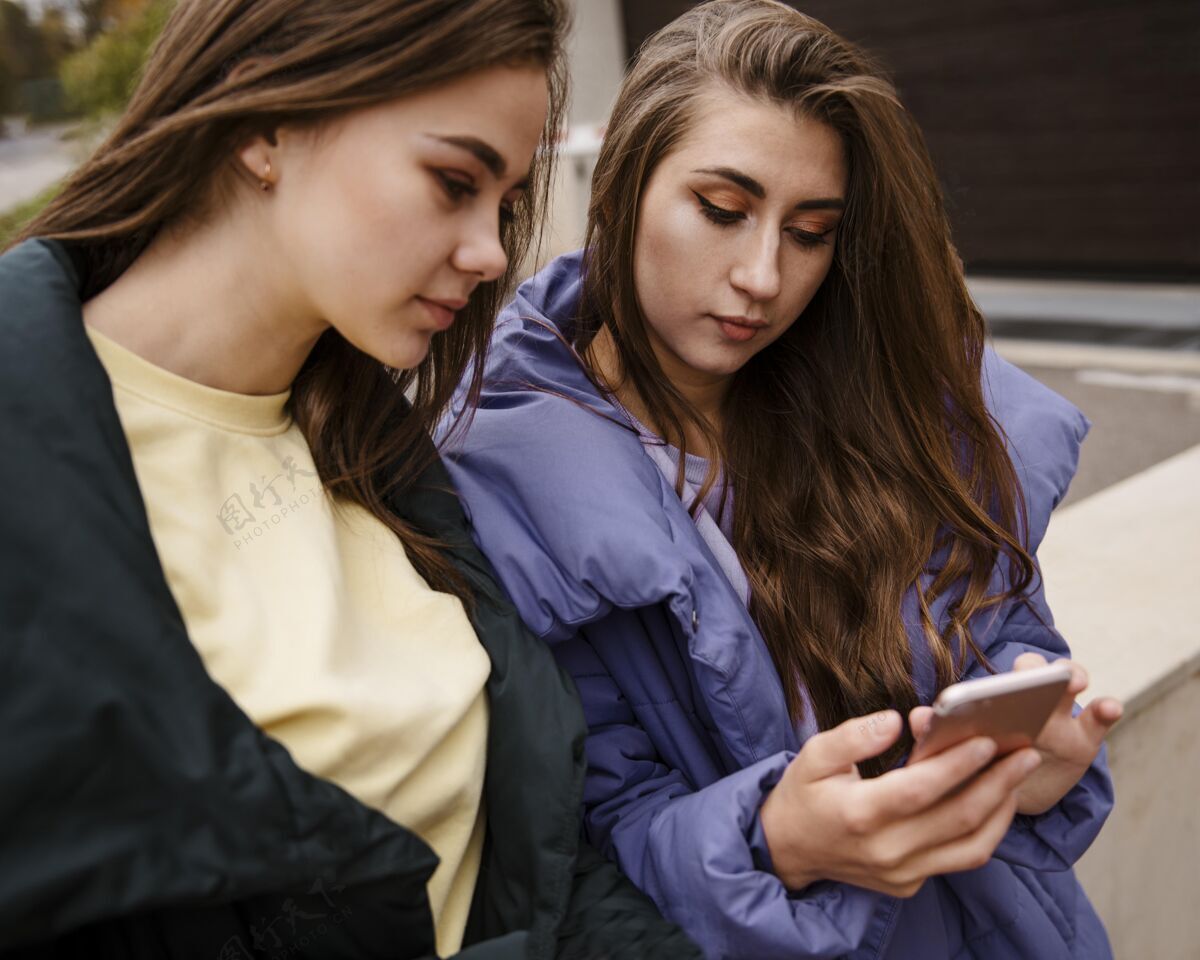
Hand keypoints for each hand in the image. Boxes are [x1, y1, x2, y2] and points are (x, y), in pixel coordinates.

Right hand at [760, 710, 1041, 897]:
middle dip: (998, 783)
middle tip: (1024, 753)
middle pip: (957, 818)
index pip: (919, 789)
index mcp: (858, 814)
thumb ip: (853, 736)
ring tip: (1018, 775)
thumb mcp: (812, 755)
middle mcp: (885, 850)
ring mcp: (901, 873)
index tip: (985, 739)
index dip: (956, 764)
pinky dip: (986, 830)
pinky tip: (995, 800)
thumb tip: (896, 721)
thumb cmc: (803, 794)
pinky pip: (960, 859)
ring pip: (971, 847)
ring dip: (1001, 810)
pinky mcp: (910, 884)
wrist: (788, 849)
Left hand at [909, 655, 1122, 815]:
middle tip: (1037, 677)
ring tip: (1075, 681)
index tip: (1003, 682)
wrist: (1006, 794)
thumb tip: (916, 717)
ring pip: (1068, 684)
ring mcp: (1059, 718)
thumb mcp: (960, 750)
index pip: (991, 675)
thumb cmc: (976, 763)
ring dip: (1072, 675)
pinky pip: (1099, 718)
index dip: (994, 674)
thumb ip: (939, 731)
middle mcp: (1026, 700)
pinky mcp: (1084, 740)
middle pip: (1034, 671)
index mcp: (994, 699)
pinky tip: (1109, 706)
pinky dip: (1106, 708)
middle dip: (1037, 669)